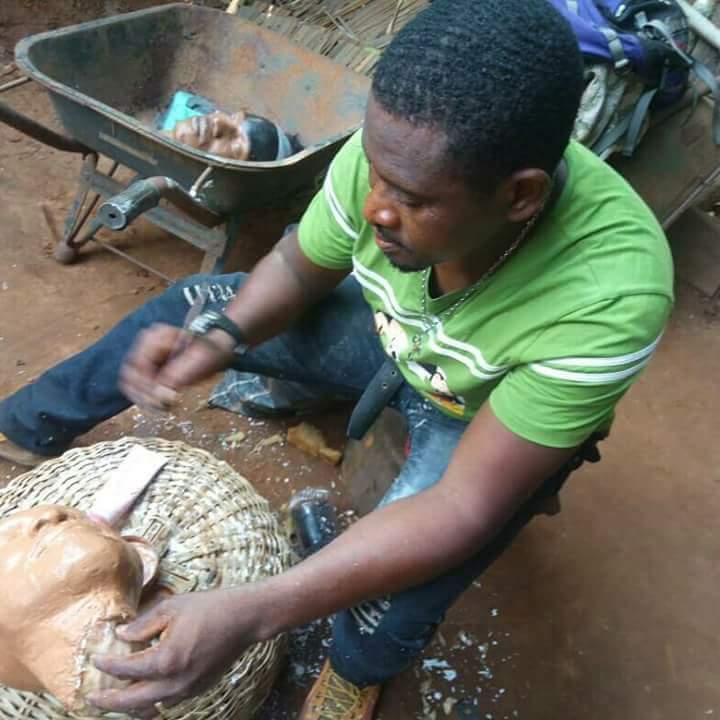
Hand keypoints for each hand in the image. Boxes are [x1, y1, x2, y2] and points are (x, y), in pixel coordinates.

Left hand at [88, 589, 266, 718]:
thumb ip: (143, 624)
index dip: (106, 666)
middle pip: (132, 702)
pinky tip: (144, 691)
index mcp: (166, 659)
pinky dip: (151, 702)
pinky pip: (167, 703)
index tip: (95, 660)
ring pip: (150, 708)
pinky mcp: (198, 688)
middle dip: (109, 702)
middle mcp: (175, 681)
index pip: (126, 670)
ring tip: (116, 698)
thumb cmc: (210, 607)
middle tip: (91, 698)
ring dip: (130, 706)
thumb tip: (121, 636)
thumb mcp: (172, 607)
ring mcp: (188, 689)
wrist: (245, 618)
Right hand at [120, 324, 233, 409]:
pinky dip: (146, 398)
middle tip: (160, 407)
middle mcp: (145, 345)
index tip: (161, 399)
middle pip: (129, 374)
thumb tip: (160, 396)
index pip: (138, 363)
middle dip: (143, 394)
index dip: (146, 384)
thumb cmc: (209, 351)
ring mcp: (144, 357)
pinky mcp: (146, 370)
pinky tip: (159, 405)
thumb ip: (178, 376)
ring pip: (129, 383)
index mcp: (157, 336)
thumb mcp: (199, 361)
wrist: (214, 351)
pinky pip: (136, 387)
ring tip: (161, 408)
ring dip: (142, 398)